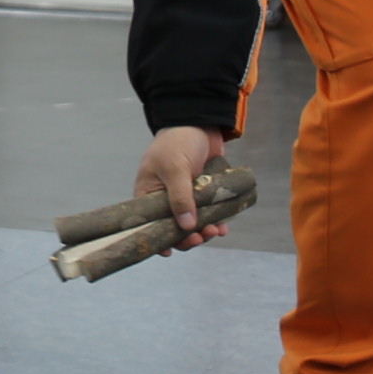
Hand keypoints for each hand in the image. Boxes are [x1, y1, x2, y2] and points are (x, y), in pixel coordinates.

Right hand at [133, 125, 230, 241]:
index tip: (170, 250)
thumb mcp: (175, 168)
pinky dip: (216, 222)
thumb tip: (186, 227)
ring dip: (204, 231)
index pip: (149, 223)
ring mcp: (187, 198)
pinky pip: (209, 215)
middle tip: (200, 238)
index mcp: (149, 194)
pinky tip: (223, 227)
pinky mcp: (204, 194)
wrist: (201, 122)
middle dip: (187, 237)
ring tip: (215, 231)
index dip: (158, 239)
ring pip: (193, 225)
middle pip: (173, 228)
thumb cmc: (178, 142)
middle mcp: (166, 200)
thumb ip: (180, 197)